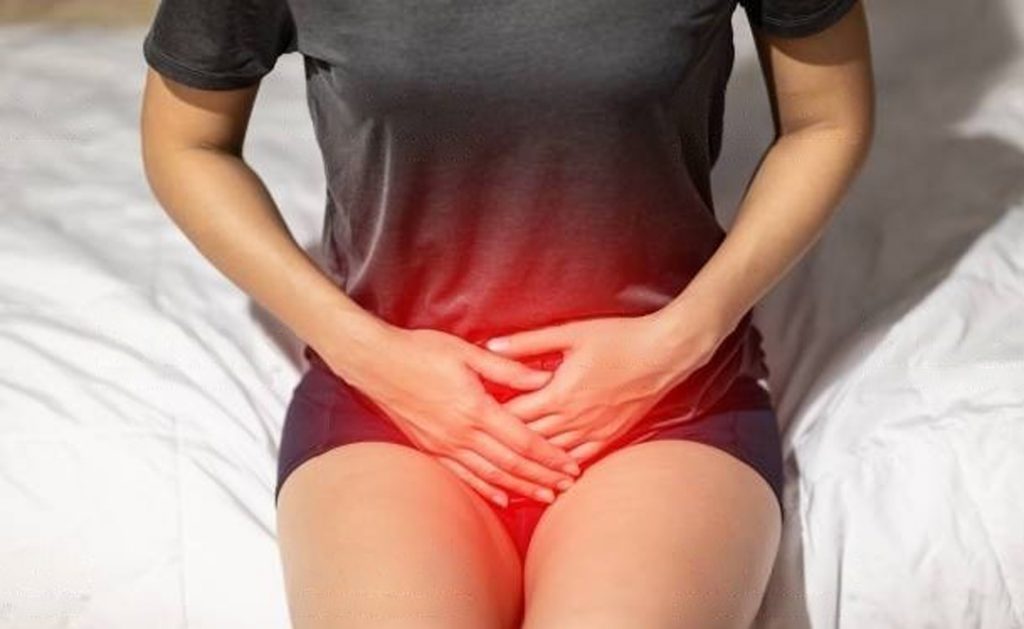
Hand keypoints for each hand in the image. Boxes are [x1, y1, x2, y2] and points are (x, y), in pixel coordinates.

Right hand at [321, 325, 580, 507]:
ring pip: (490, 475)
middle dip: (542, 477)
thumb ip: (508, 368)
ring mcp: (444, 445)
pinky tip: (502, 499)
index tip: (571, 465)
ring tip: (545, 497)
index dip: (550, 456)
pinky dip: (486, 490)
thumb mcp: (468, 351)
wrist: (375, 363)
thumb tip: (545, 377)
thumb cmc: (421, 350)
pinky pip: (463, 476)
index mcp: (476, 408)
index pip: (523, 440)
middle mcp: (461, 433)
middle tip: (568, 487)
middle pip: (511, 464)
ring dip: (521, 488)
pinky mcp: (430, 449)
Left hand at [483, 310, 722, 465]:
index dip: (490, 418)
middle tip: (478, 449)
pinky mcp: (609, 436)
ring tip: (505, 472)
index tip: (470, 419)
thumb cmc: (618, 338)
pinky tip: (549, 477)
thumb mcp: (570, 333)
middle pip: (528, 439)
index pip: (514, 414)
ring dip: (529, 464)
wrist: (664, 354)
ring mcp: (593, 431)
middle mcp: (573, 418)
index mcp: (559, 393)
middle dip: (504, 445)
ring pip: (551, 456)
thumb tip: (491, 344)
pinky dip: (561, 470)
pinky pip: (579, 460)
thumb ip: (528, 342)